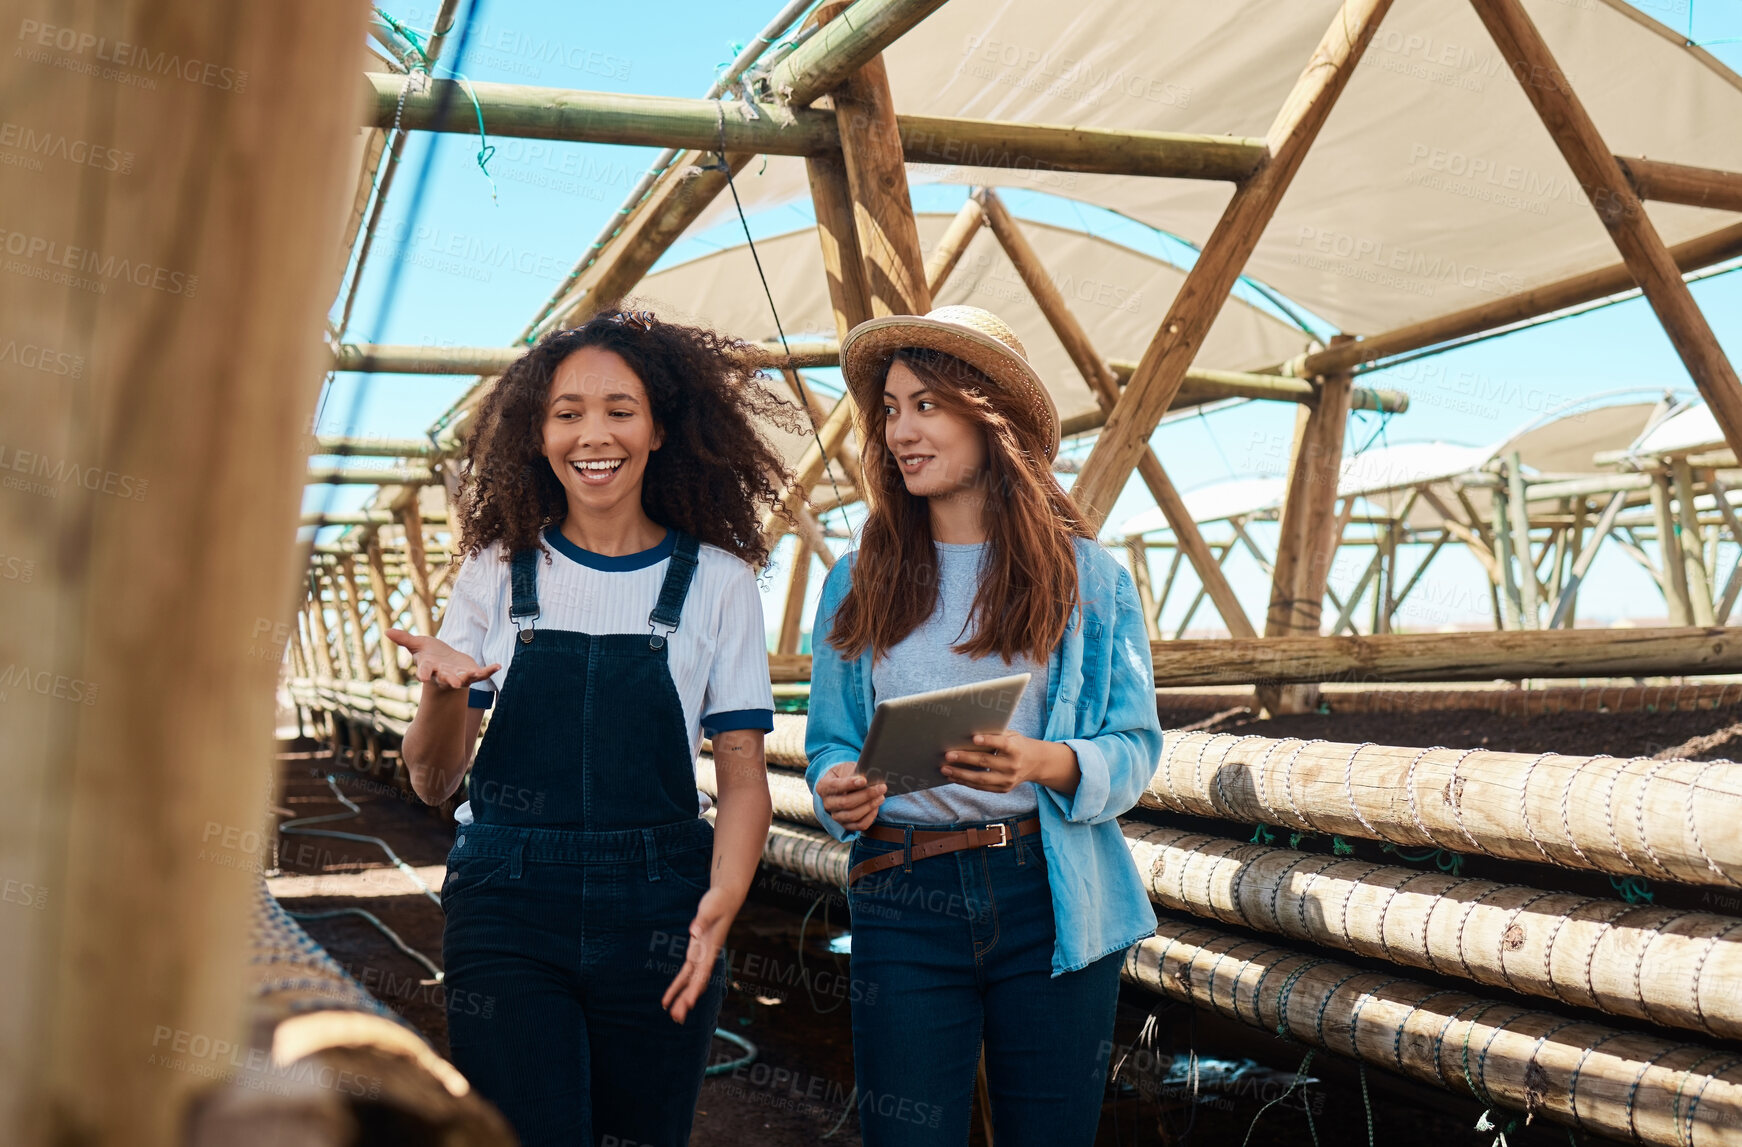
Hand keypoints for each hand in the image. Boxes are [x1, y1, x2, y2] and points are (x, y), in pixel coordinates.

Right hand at [386, 629, 499, 691]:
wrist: (446, 664)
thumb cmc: (430, 654)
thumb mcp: (417, 645)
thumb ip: (404, 639)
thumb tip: (386, 631)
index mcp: (430, 667)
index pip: (426, 671)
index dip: (425, 673)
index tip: (423, 678)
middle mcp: (444, 674)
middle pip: (446, 678)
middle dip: (450, 680)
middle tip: (454, 683)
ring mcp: (459, 676)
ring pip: (464, 679)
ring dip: (469, 677)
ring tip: (473, 674)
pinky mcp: (472, 673)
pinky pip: (482, 674)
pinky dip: (489, 670)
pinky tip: (498, 665)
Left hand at [661, 886, 735, 1023]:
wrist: (727, 899)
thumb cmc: (719, 902)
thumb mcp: (710, 908)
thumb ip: (701, 921)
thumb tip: (693, 931)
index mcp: (711, 949)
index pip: (703, 973)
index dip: (695, 989)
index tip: (688, 1003)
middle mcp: (707, 957)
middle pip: (696, 984)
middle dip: (687, 1001)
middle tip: (676, 1018)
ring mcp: (701, 956)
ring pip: (691, 983)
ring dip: (682, 999)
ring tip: (672, 1016)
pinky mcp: (696, 953)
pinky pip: (685, 974)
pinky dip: (677, 987)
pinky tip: (668, 999)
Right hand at [815, 763, 883, 831]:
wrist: (842, 785)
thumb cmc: (846, 774)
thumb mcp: (847, 768)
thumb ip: (855, 773)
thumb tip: (870, 778)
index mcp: (823, 787)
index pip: (835, 786)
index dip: (850, 784)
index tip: (864, 780)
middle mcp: (827, 804)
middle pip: (846, 803)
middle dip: (866, 795)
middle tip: (881, 787)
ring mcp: (835, 816)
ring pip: (853, 815)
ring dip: (870, 806)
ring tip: (881, 796)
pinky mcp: (846, 825)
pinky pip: (859, 825)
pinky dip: (870, 817)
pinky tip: (876, 807)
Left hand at [941, 732, 1078, 795]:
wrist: (1036, 763)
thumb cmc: (1018, 744)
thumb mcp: (1011, 736)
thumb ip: (995, 735)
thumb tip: (967, 732)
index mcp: (1016, 749)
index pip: (1001, 744)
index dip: (988, 740)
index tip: (973, 737)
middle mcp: (1013, 765)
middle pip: (985, 762)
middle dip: (964, 759)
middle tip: (947, 755)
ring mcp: (1008, 780)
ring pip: (981, 779)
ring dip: (960, 774)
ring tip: (945, 770)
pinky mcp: (1003, 789)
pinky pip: (982, 787)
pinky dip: (966, 782)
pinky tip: (953, 777)